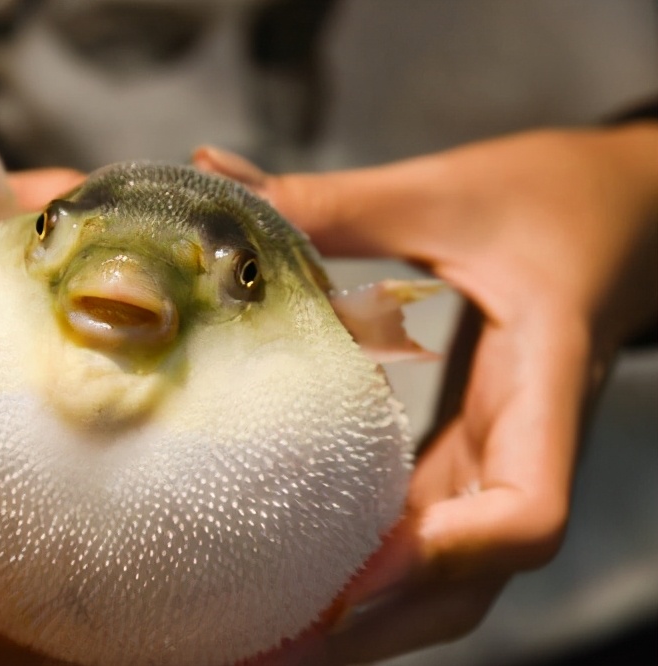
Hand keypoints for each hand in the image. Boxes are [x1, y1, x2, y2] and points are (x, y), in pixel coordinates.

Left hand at [195, 123, 657, 662]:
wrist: (625, 214)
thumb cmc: (555, 200)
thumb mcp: (444, 194)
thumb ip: (333, 203)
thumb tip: (211, 176)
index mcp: (542, 381)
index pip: (528, 510)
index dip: (447, 558)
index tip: (355, 572)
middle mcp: (525, 442)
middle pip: (473, 581)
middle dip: (378, 624)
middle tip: (269, 645)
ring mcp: (499, 458)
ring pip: (449, 577)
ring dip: (368, 617)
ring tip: (267, 635)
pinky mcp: (471, 454)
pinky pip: (428, 537)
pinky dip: (370, 570)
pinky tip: (301, 572)